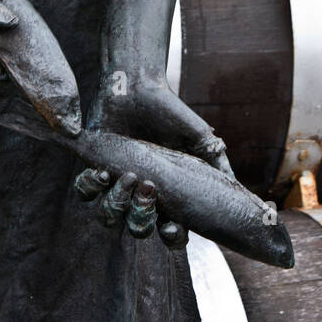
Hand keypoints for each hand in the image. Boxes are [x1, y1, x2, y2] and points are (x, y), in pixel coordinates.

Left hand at [74, 73, 233, 245]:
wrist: (137, 85)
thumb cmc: (169, 111)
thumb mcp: (197, 137)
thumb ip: (215, 162)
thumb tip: (234, 189)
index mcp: (167, 194)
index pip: (171, 231)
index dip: (171, 236)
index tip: (171, 226)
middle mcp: (141, 193)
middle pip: (138, 227)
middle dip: (141, 217)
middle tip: (147, 189)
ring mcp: (116, 182)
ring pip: (110, 215)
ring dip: (116, 203)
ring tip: (125, 176)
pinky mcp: (94, 165)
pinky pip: (86, 191)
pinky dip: (91, 187)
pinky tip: (100, 172)